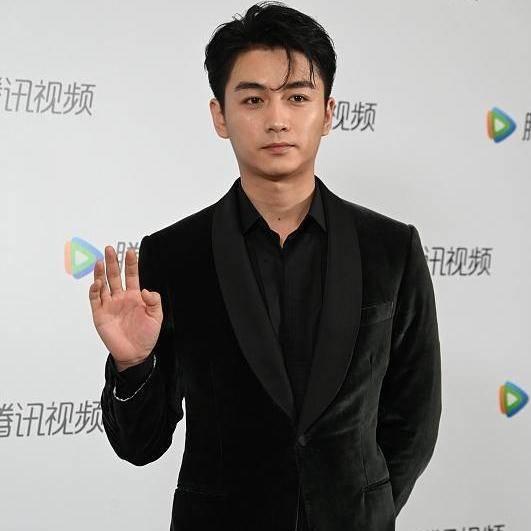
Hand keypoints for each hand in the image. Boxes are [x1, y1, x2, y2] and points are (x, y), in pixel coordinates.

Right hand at [89, 245, 162, 370]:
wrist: (135, 353)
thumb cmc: (146, 336)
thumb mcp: (156, 316)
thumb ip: (154, 301)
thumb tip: (145, 290)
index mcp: (134, 296)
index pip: (131, 275)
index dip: (130, 264)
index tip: (130, 251)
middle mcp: (120, 298)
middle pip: (114, 276)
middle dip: (112, 262)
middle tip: (109, 249)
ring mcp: (109, 305)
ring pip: (103, 285)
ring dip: (100, 273)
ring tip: (100, 261)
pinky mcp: (100, 314)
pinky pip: (95, 299)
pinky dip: (95, 290)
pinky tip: (97, 282)